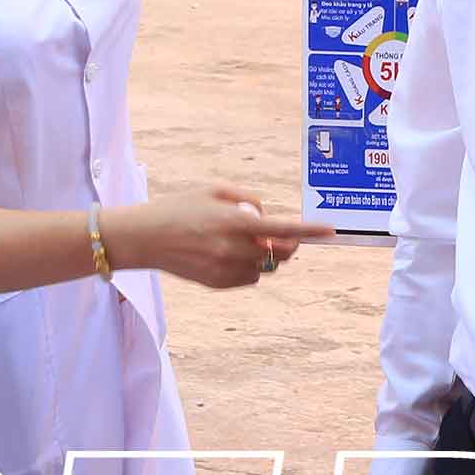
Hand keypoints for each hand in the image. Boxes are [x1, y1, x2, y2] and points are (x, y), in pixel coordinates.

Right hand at [112, 185, 331, 289]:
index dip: (309, 231)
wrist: (144, 238)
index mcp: (235, 222)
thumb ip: (248, 199)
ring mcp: (225, 269)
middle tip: (277, 235)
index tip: (331, 232)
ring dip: (263, 256)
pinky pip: (249, 279)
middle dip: (287, 245)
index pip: (282, 229)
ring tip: (239, 242)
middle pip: (280, 253)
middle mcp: (233, 249)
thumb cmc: (180, 207)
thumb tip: (267, 217)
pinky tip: (228, 255)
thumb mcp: (214, 190)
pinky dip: (248, 269)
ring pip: (265, 268)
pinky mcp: (217, 284)